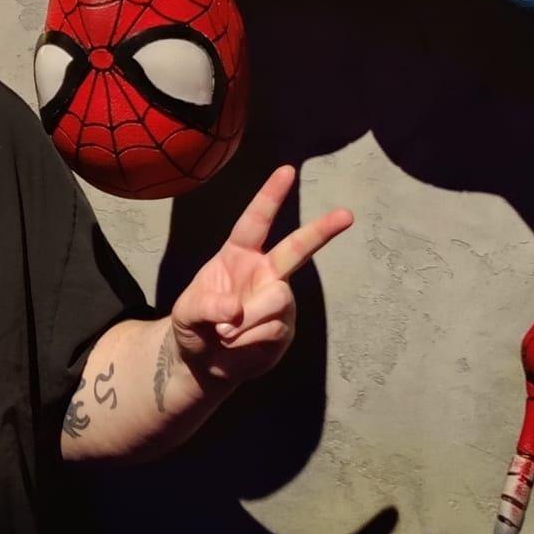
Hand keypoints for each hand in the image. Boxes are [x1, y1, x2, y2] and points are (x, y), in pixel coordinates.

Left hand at [168, 165, 351, 396]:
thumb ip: (206, 306)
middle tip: (347, 215)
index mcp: (238, 254)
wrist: (203, 362)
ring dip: (247, 320)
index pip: (255, 221)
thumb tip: (236, 311)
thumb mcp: (186, 312)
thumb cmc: (194, 325)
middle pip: (297, 247)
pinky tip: (236, 345)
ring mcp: (279, 300)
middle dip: (322, 230)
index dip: (270, 196)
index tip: (287, 171)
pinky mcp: (286, 328)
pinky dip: (248, 341)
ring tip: (225, 334)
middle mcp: (265, 271)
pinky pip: (275, 330)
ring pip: (277, 300)